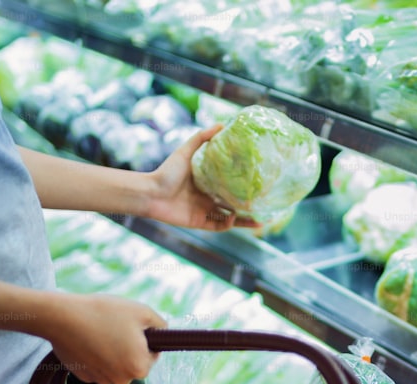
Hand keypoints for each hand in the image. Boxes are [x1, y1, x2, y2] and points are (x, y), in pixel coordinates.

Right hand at [43, 293, 166, 383]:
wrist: (63, 318)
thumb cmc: (103, 313)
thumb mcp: (141, 311)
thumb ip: (160, 324)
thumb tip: (163, 332)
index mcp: (139, 367)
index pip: (152, 355)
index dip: (145, 339)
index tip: (132, 328)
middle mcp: (121, 380)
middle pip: (133, 363)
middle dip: (129, 347)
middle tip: (116, 328)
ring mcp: (100, 380)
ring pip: (115, 366)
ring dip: (112, 352)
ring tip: (101, 331)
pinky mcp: (83, 377)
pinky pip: (97, 366)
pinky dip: (95, 355)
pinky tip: (88, 339)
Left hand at [145, 125, 260, 231]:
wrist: (150, 193)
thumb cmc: (166, 172)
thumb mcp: (186, 151)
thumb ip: (202, 138)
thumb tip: (222, 124)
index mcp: (207, 184)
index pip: (230, 186)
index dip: (244, 187)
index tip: (258, 183)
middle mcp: (208, 199)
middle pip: (234, 205)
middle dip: (250, 208)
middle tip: (266, 206)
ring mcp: (205, 212)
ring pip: (231, 220)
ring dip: (245, 222)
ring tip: (261, 221)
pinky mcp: (200, 223)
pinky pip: (219, 226)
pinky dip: (228, 224)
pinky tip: (234, 217)